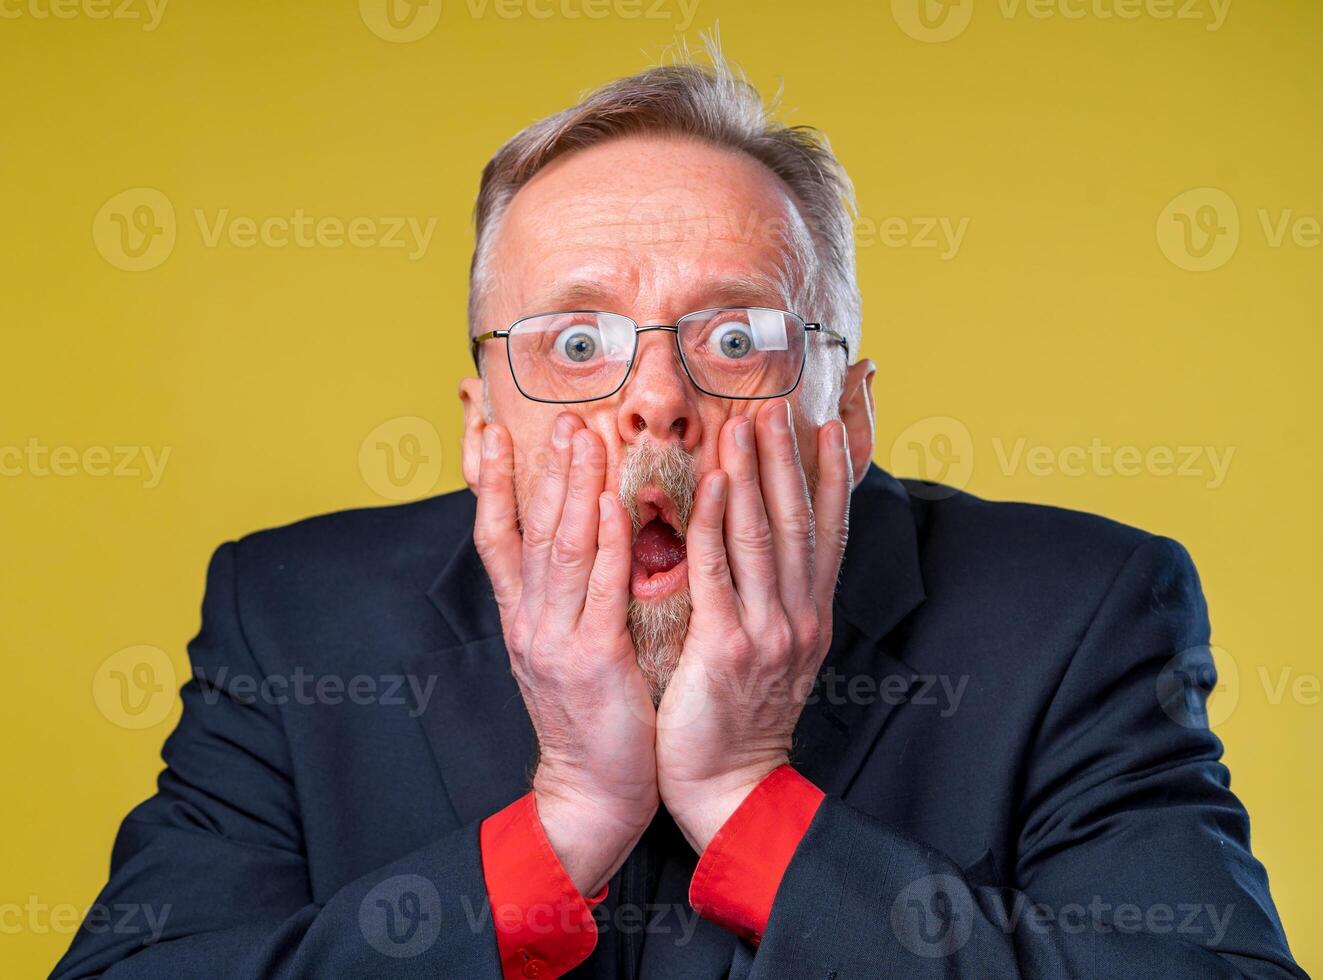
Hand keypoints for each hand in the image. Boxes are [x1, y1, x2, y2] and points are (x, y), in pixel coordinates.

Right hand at [474, 414, 658, 894]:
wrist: (592, 791)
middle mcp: (530, 622)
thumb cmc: (589, 716)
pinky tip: (611, 504)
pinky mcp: (594, 661)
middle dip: (540, 468)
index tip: (488, 430)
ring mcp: (557, 640)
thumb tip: (577, 536)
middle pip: (527, 529)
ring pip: (560, 549)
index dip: (488, 481)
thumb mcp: (561, 648)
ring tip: (582, 438)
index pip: (494, 535)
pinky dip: (603, 544)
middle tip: (557, 416)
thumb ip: (563, 595)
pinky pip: (599, 590)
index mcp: (521, 618)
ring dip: (572, 489)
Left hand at [656, 400, 850, 851]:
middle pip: (798, 522)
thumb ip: (771, 601)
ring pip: (764, 537)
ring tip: (747, 425)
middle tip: (777, 406)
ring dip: (756, 475)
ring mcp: (768, 632)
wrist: (730, 790)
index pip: (826, 532)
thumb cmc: (739, 720)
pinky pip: (720, 573)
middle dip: (788, 460)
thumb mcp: (773, 654)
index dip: (829, 476)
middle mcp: (798, 617)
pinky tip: (713, 485)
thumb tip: (764, 550)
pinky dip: (718, 525)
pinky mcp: (727, 649)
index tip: (827, 427)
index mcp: (810, 616)